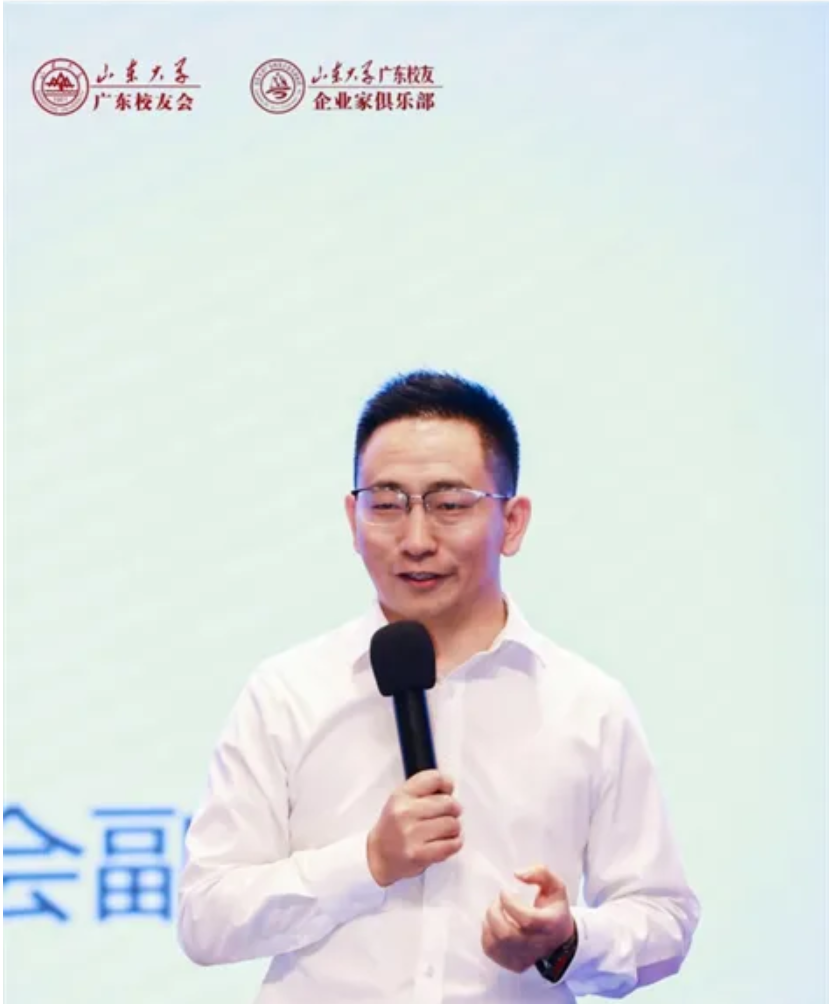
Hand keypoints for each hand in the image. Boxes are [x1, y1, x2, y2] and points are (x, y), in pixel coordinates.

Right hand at [367, 769, 462, 886]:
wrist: (379, 855)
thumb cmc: (395, 826)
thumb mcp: (402, 799)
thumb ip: (425, 789)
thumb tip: (450, 785)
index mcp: (401, 795)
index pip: (435, 778)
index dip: (446, 784)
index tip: (446, 792)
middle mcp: (405, 812)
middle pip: (449, 803)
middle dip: (453, 810)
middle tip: (447, 815)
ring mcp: (411, 834)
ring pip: (453, 824)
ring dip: (453, 829)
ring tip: (443, 831)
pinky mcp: (419, 854)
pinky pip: (452, 845)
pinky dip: (454, 843)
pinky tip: (445, 842)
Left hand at [481, 864, 574, 973]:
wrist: (561, 941)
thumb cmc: (554, 910)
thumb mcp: (555, 886)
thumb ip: (540, 873)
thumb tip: (517, 874)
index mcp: (550, 925)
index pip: (526, 919)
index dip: (510, 903)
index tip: (505, 891)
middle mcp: (538, 945)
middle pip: (507, 934)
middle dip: (494, 912)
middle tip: (498, 900)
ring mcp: (525, 958)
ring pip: (496, 943)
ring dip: (489, 921)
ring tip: (496, 910)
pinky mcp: (514, 964)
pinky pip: (490, 950)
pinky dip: (486, 933)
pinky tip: (494, 923)